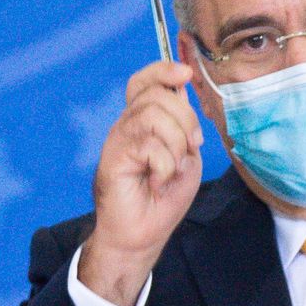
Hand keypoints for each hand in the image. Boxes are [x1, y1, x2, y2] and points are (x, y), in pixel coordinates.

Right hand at [80, 61, 204, 305]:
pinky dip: (165, 166)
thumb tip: (183, 98)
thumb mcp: (185, 156)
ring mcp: (118, 141)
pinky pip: (149, 145)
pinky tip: (159, 182)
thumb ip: (184, 127)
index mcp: (142, 121)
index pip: (144, 81)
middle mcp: (126, 126)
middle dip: (185, 118)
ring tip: (173, 168)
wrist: (141, 235)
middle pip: (156, 95)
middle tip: (192, 147)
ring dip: (176, 143)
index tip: (185, 73)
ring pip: (153, 115)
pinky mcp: (113, 159)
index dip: (163, 69)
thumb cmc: (163, 198)